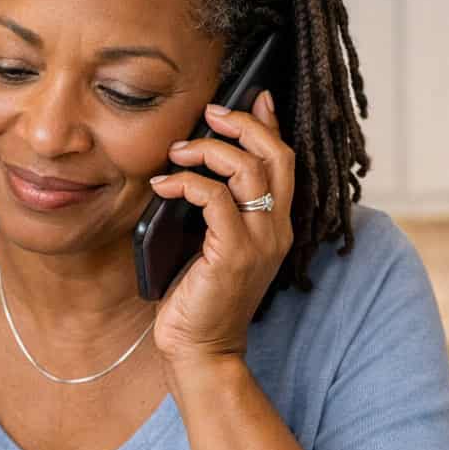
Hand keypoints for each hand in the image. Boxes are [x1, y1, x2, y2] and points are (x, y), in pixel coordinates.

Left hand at [147, 90, 293, 374]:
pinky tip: (164, 187)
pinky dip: (187, 184)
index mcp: (275, 226)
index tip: (252, 97)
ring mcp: (259, 242)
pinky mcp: (233, 254)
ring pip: (248, 170)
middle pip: (275, 156)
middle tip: (210, 111)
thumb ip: (215, 212)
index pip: (284, 162)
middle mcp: (275, 230)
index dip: (270, 125)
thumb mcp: (210, 246)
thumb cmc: (198, 299)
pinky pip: (215, 199)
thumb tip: (196, 172)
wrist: (199, 352)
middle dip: (243, 125)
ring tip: (177, 152)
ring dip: (209, 151)